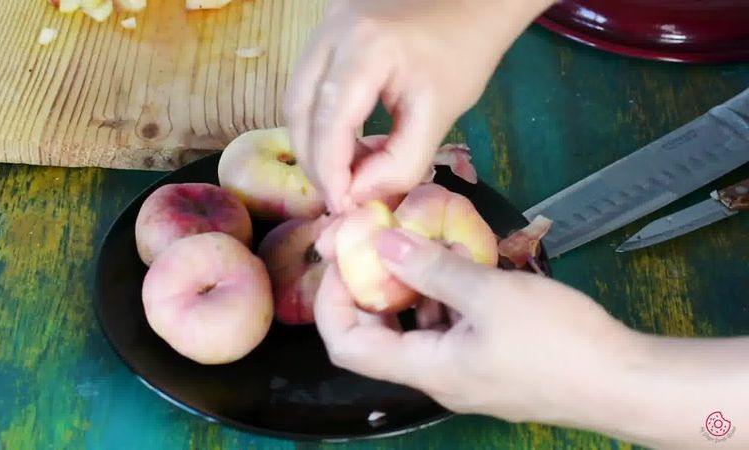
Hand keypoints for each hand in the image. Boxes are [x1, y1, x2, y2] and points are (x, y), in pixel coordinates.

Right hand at [284, 0, 554, 212]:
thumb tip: (358, 194)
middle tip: (335, 195)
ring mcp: (324, 27)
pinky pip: (307, 84)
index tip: (340, 205)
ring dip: (311, 142)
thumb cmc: (463, 54)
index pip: (330, 119)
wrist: (470, 3)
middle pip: (300, 109)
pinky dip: (317, 121)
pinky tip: (341, 143)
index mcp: (368, 48)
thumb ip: (402, 161)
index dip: (329, 169)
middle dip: (314, 160)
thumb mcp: (441, 115)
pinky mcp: (324, 32)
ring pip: (296, 98)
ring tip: (339, 173)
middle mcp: (334, 32)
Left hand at [314, 228, 634, 422]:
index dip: (331, 300)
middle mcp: (436, 378)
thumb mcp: (491, 294)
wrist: (625, 381)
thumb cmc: (557, 340)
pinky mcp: (488, 363)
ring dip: (410, 289)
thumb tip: (381, 242)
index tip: (341, 256)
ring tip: (421, 245)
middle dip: (368, 288)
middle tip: (374, 244)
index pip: (347, 345)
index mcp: (427, 369)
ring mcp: (464, 373)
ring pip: (415, 331)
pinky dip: (443, 298)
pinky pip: (448, 330)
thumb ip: (432, 268)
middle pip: (376, 338)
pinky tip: (462, 266)